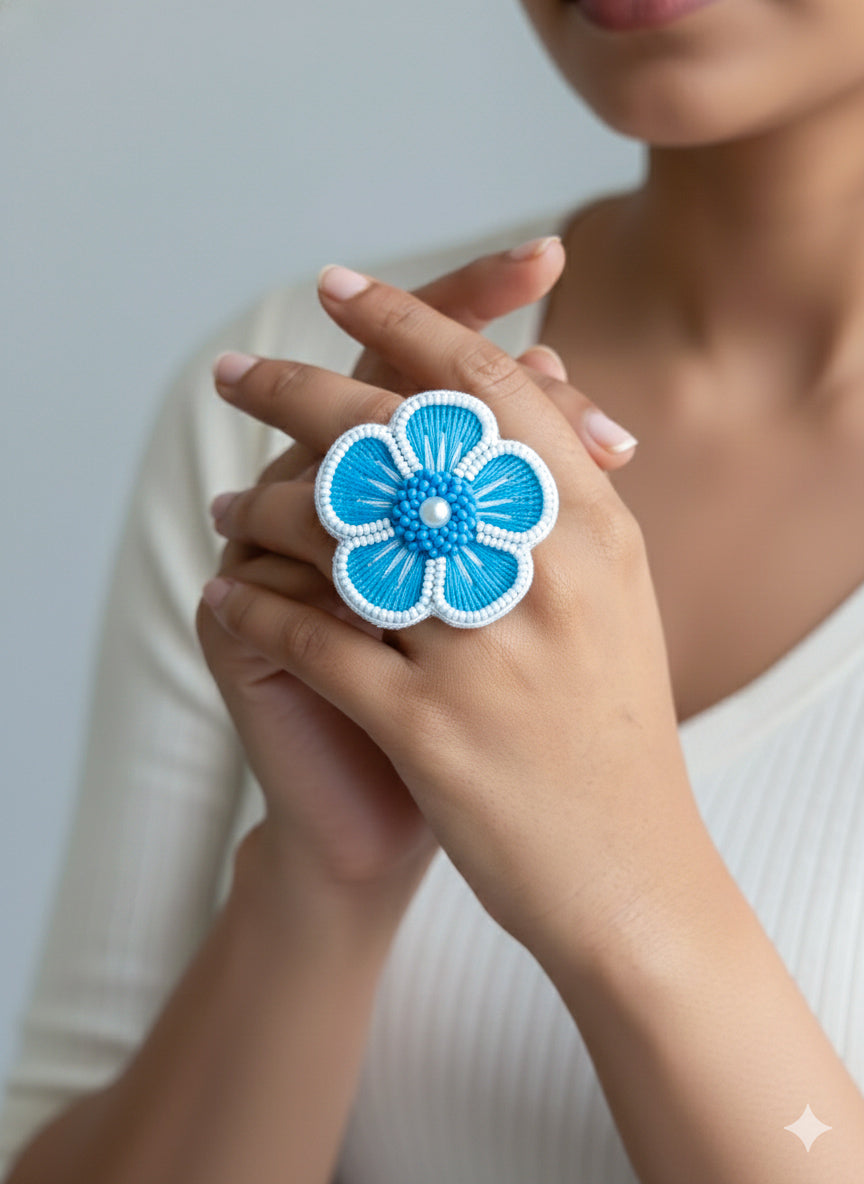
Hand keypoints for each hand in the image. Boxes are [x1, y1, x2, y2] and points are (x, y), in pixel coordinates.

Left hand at [202, 266, 705, 969]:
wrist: (630, 872)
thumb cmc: (609, 726)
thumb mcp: (613, 595)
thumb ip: (562, 496)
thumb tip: (527, 385)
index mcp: (591, 528)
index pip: (489, 386)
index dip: (408, 320)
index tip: (337, 287)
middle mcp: (542, 572)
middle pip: (400, 439)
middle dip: (299, 389)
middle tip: (236, 370)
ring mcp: (484, 651)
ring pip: (343, 534)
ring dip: (264, 508)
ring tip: (227, 505)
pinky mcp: (431, 729)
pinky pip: (315, 641)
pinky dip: (258, 609)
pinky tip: (225, 593)